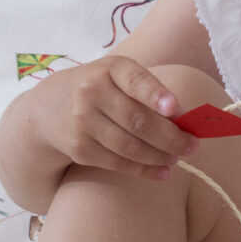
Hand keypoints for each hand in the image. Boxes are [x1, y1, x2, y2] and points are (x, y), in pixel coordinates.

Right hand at [33, 55, 197, 182]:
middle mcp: (92, 93)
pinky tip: (162, 172)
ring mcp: (83, 122)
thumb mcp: (117, 77)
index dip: (155, 94)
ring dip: (160, 156)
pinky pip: (118, 163)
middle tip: (192, 146)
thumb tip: (185, 120)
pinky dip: (144, 170)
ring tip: (177, 158)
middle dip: (171, 137)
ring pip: (130, 146)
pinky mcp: (80, 148)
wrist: (48, 108)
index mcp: (109, 69)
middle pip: (138, 120)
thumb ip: (148, 91)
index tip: (175, 108)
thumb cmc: (99, 89)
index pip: (135, 80)